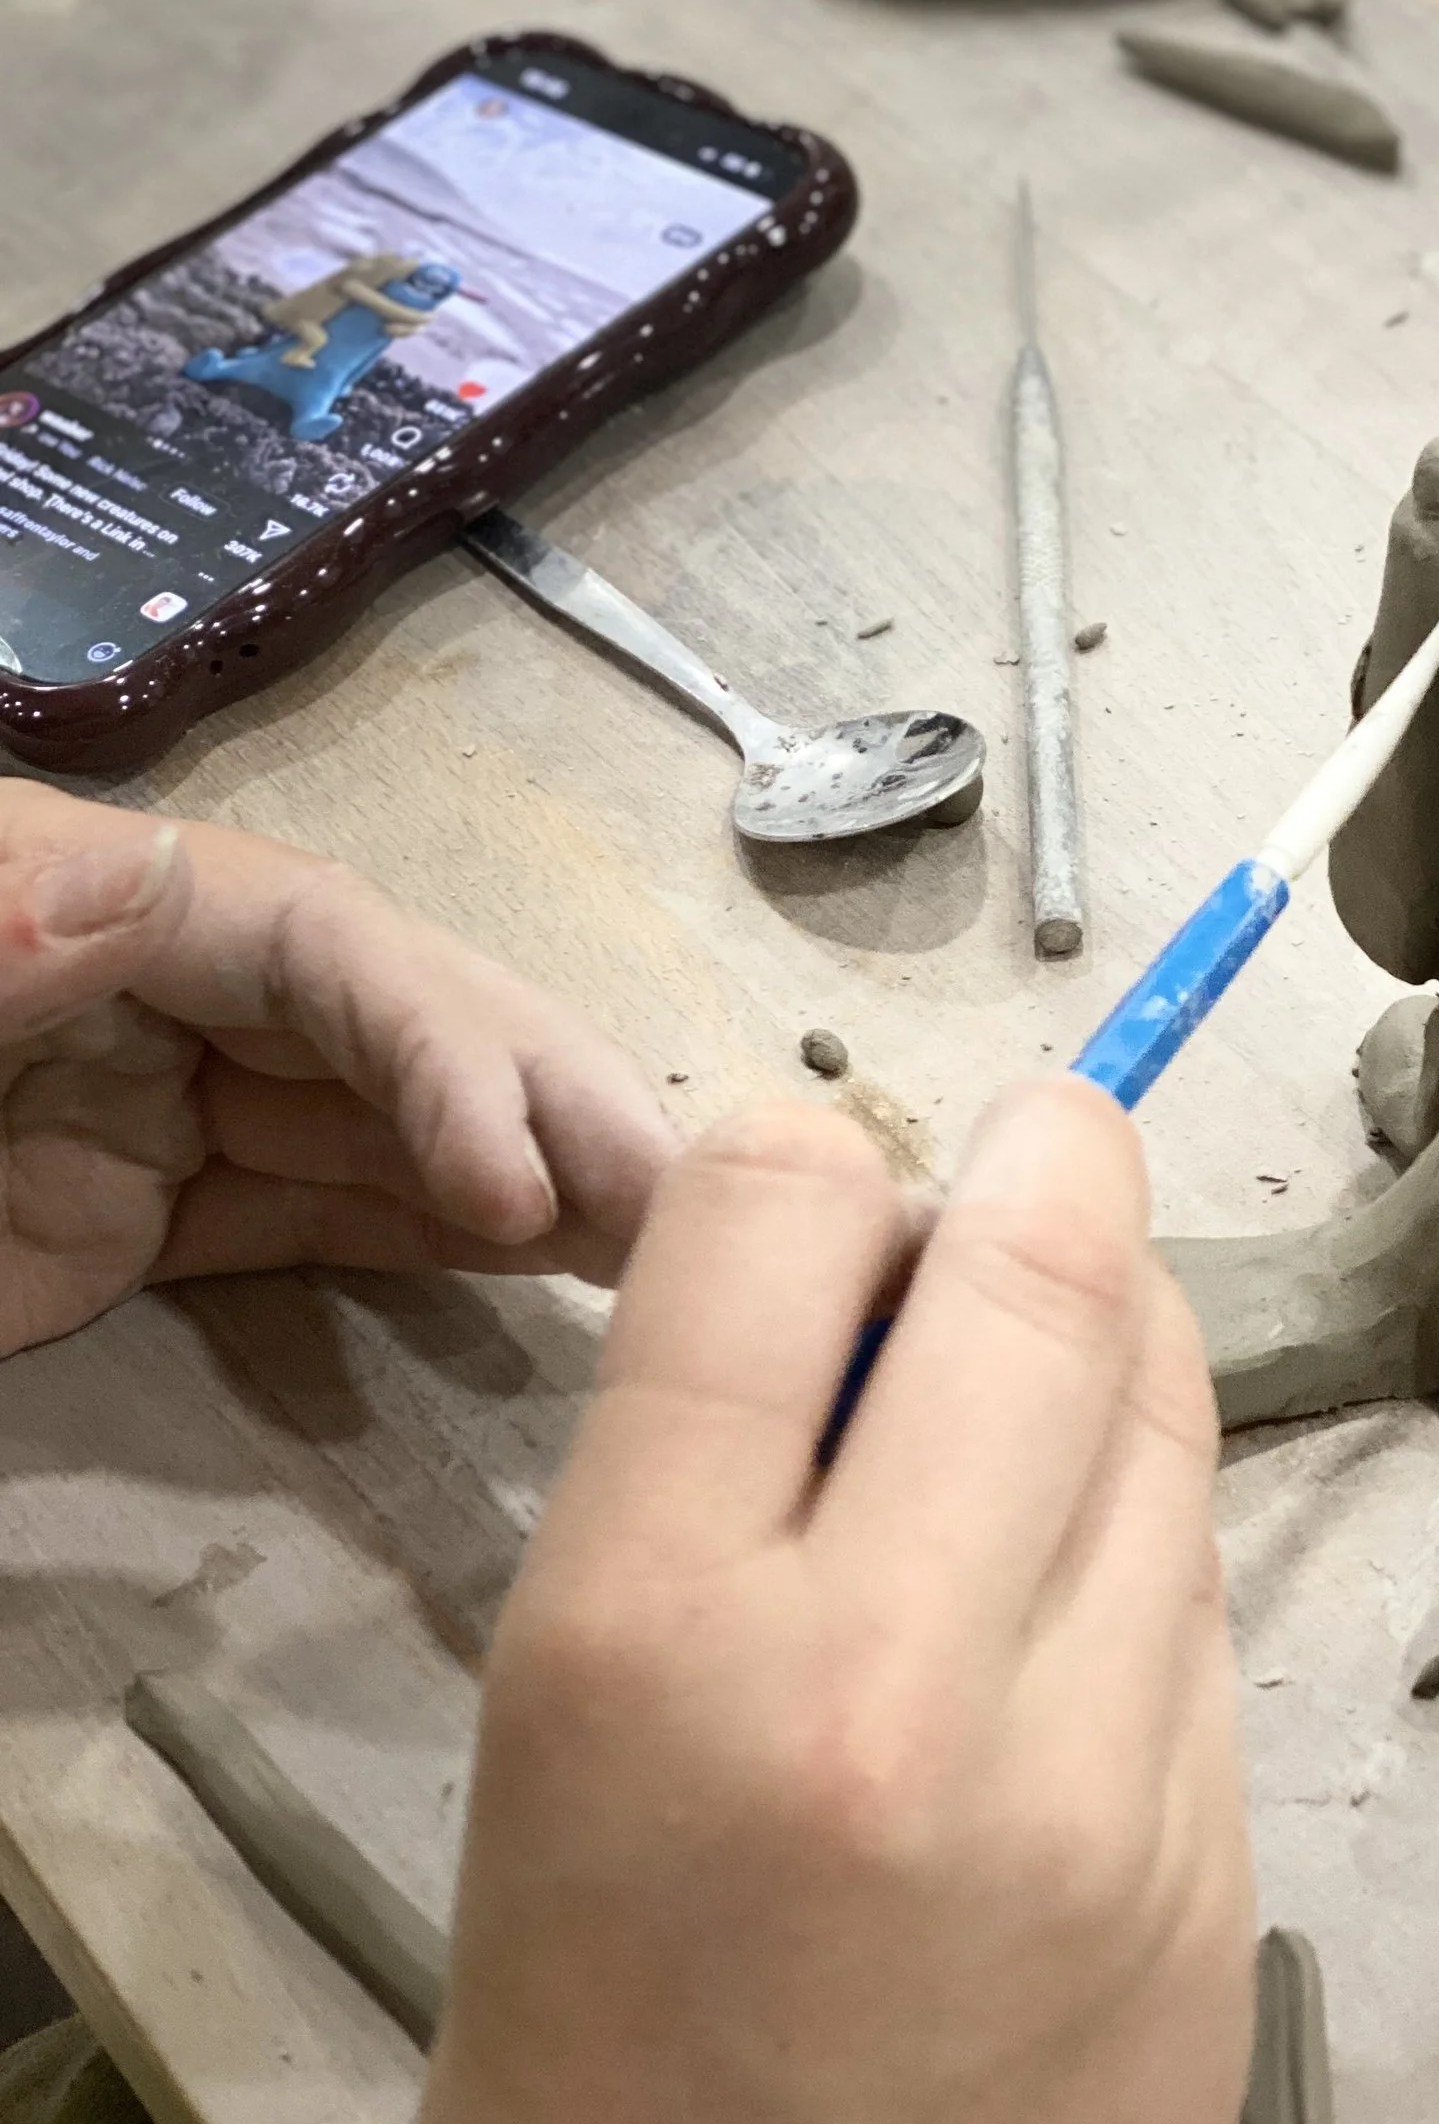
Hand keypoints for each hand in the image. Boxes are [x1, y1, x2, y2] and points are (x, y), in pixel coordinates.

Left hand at [0, 782, 673, 1357]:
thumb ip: (13, 938)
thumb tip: (166, 868)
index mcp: (122, 906)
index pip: (338, 949)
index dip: (453, 1052)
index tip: (521, 1182)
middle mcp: (175, 988)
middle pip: (404, 1025)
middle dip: (551, 1103)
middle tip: (686, 1203)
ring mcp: (164, 1106)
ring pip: (386, 1128)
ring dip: (531, 1175)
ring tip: (667, 1235)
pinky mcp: (140, 1217)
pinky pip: (315, 1216)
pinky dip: (434, 1239)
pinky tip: (550, 1255)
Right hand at [361, 1084, 1252, 2123]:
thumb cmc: (581, 2113)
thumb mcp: (560, 1751)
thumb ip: (724, 1490)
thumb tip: (890, 1269)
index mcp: (651, 1639)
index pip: (783, 1215)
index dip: (825, 1157)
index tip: (854, 1187)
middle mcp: (898, 1686)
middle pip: (1046, 1269)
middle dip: (1048, 1172)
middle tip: (1035, 1171)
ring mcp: (1105, 1794)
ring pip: (1175, 1420)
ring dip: (1118, 1355)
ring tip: (1056, 1394)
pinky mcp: (1228, 1891)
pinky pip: (1214, 1618)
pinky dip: (1155, 1559)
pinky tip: (1085, 1626)